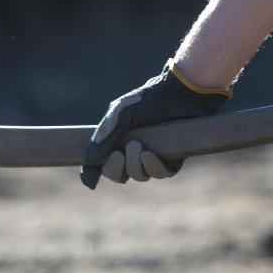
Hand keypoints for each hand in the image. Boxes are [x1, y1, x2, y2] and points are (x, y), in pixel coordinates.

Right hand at [80, 63, 229, 188]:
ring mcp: (155, 155)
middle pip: (119, 175)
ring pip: (139, 175)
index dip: (93, 174)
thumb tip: (90, 161)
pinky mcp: (174, 158)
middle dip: (115, 170)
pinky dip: (153, 167)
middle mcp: (135, 149)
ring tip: (138, 146)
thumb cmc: (151, 98)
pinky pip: (161, 174)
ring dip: (135, 166)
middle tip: (118, 154)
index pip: (101, 162)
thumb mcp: (121, 115)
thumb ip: (105, 137)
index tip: (90, 182)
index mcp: (118, 138)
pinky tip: (149, 154)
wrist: (182, 91)